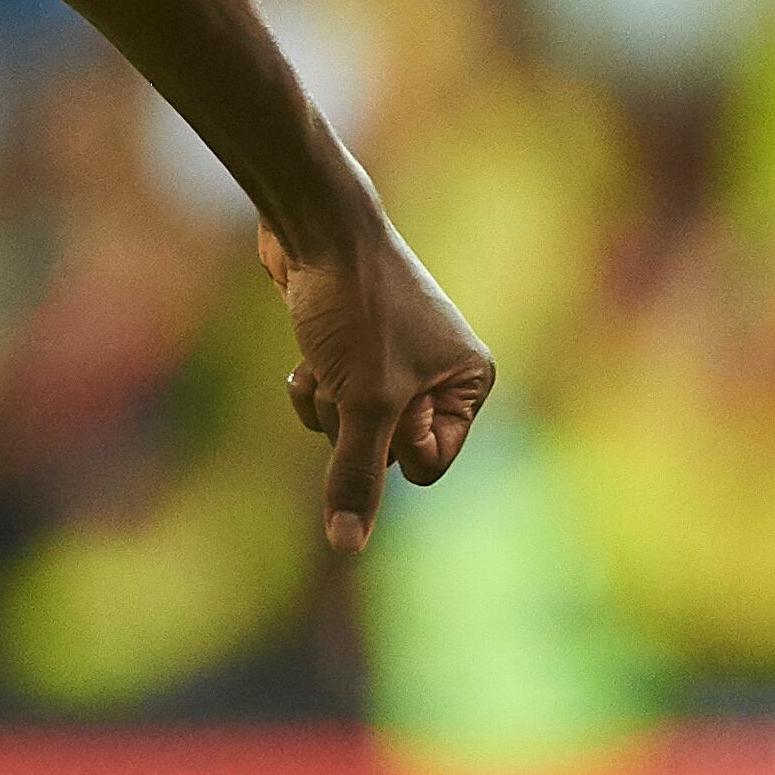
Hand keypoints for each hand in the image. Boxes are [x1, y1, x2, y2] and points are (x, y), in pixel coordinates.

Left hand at [259, 207, 495, 555]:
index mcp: (470, 383)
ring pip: (350, 427)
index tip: (381, 404)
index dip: (390, 448)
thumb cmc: (355, 308)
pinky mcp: (353, 348)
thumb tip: (347, 547)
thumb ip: (356, 477)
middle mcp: (441, 372)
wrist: (315, 227)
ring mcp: (395, 360)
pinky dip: (313, 385)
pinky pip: (331, 398)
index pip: (427, 468)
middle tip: (349, 378)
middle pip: (384, 449)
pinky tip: (304, 357)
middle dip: (351, 425)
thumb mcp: (362, 401)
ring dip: (326, 404)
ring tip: (324, 360)